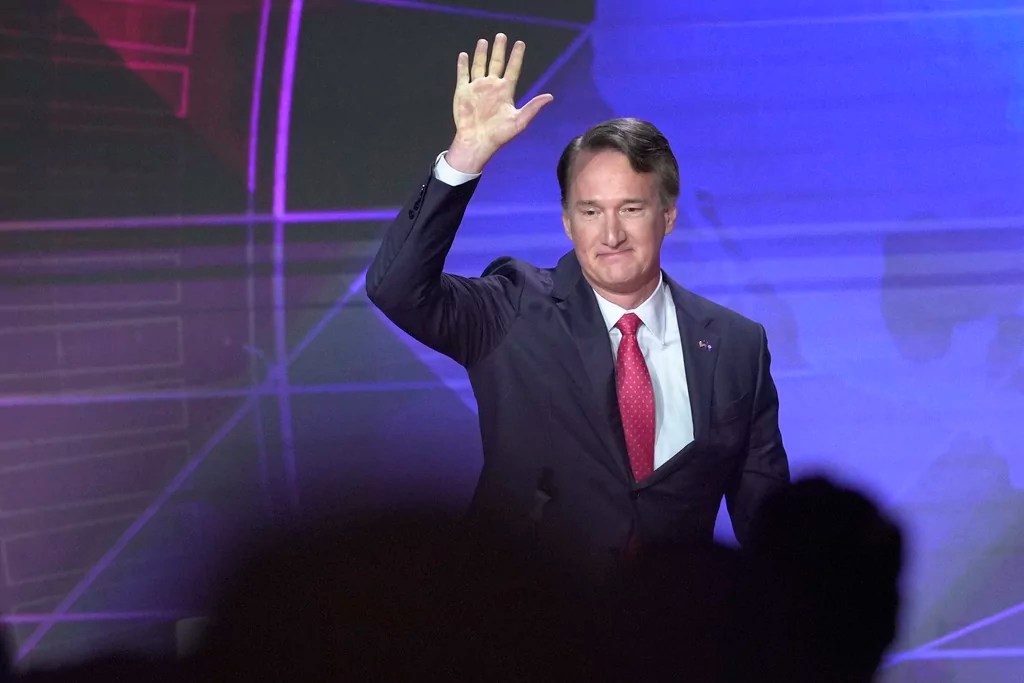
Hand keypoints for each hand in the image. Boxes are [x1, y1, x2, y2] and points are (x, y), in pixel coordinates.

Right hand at [446, 33, 553, 173]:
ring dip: (481, 54)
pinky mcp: (463, 92)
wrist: (477, 142)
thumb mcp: (519, 121)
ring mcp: (477, 88)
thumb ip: (533, 107)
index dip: (516, 56)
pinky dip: (463, 65)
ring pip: (479, 66)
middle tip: (501, 36)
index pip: (512, 69)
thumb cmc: (499, 134)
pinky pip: (463, 75)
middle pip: (496, 63)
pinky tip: (464, 55)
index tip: (520, 43)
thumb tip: (550, 97)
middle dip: (499, 49)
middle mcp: (491, 87)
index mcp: (505, 91)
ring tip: (484, 41)